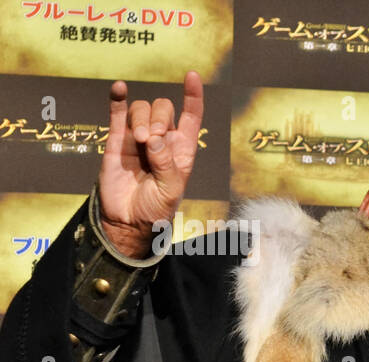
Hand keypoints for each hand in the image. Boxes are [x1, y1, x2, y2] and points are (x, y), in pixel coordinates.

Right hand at [99, 71, 204, 257]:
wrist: (128, 221)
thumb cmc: (155, 208)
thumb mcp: (170, 190)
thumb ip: (166, 164)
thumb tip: (154, 138)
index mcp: (182, 150)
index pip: (192, 116)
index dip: (193, 96)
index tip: (191, 76)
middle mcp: (162, 139)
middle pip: (164, 108)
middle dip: (160, 117)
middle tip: (153, 140)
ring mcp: (138, 137)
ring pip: (142, 108)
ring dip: (142, 118)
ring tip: (140, 141)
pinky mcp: (117, 140)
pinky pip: (117, 112)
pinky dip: (118, 99)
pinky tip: (119, 88)